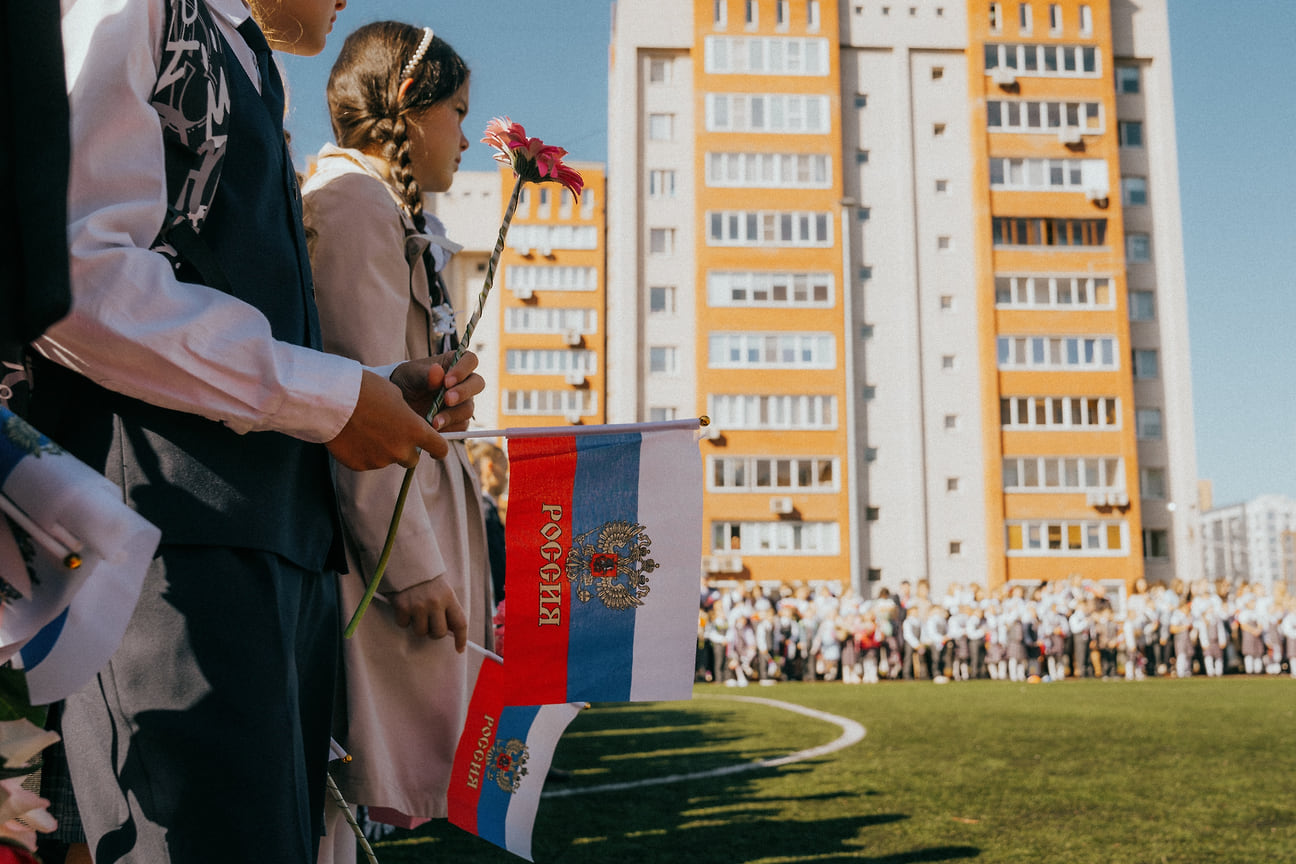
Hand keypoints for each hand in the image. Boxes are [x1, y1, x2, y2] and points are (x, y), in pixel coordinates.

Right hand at [326, 371, 447, 469]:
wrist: (331, 400)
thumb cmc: (365, 390)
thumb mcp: (394, 395)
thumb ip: (406, 414)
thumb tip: (407, 422)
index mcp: (415, 430)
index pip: (440, 449)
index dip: (438, 448)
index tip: (435, 447)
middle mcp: (401, 450)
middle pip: (412, 459)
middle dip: (405, 449)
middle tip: (391, 433)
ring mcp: (380, 460)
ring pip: (388, 459)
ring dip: (383, 450)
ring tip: (365, 429)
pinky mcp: (360, 465)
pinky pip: (368, 461)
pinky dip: (364, 452)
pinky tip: (353, 436)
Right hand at [389, 578, 467, 650]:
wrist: (406, 560)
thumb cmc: (426, 578)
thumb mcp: (443, 589)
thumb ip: (447, 608)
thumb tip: (450, 631)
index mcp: (449, 597)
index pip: (460, 623)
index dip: (461, 638)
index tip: (459, 649)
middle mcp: (435, 603)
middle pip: (438, 633)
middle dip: (434, 633)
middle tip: (429, 624)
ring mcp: (418, 605)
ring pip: (420, 632)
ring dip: (418, 626)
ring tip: (416, 612)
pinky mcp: (402, 607)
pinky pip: (403, 624)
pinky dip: (403, 619)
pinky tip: (404, 607)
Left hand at [391, 351, 484, 433]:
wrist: (400, 405)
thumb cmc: (407, 382)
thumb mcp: (410, 375)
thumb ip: (424, 374)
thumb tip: (438, 372)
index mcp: (454, 363)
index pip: (470, 360)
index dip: (463, 370)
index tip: (447, 381)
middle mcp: (463, 382)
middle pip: (477, 384)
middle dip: (463, 393)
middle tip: (447, 400)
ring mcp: (463, 402)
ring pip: (468, 409)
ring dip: (452, 415)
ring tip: (434, 421)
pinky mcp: (459, 420)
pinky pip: (460, 426)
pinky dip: (448, 429)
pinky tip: (434, 430)